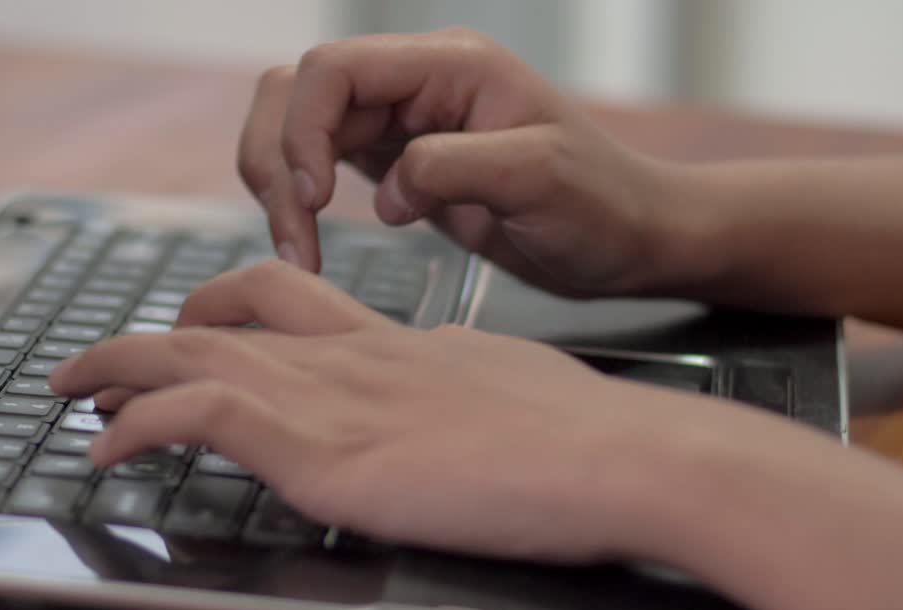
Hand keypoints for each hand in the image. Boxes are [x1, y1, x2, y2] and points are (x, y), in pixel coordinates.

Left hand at [50, 261, 705, 561]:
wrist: (620, 455)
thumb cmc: (583, 436)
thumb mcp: (499, 394)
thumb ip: (448, 392)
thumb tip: (431, 401)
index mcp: (392, 344)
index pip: (285, 302)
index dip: (220, 310)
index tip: (187, 329)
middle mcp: (350, 357)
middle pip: (223, 317)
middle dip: (149, 335)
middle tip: (98, 360)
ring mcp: (332, 400)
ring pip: (194, 353)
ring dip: (120, 368)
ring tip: (73, 389)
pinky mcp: (325, 451)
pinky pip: (200, 415)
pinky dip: (138, 423)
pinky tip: (106, 446)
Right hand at [239, 28, 690, 296]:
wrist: (625, 240)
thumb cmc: (602, 205)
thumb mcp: (541, 178)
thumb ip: (455, 168)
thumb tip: (388, 194)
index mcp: (450, 66)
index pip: (334, 69)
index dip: (305, 128)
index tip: (316, 197)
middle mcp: (415, 84)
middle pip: (295, 93)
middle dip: (277, 161)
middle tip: (296, 239)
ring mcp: (398, 122)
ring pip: (294, 127)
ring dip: (277, 185)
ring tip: (300, 251)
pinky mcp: (390, 163)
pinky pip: (315, 165)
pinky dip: (296, 203)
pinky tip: (311, 245)